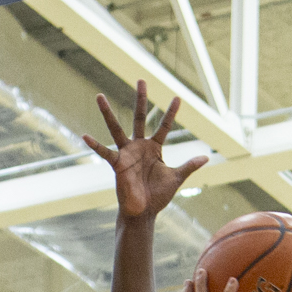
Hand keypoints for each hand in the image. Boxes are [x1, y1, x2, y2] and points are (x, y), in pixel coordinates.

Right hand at [85, 81, 205, 220]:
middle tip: (142, 80)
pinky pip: (105, 152)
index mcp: (154, 148)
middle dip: (141, 100)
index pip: (164, 126)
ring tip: (99, 96)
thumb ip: (189, 166)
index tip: (177, 98)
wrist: (144, 212)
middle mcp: (139, 146)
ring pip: (116, 129)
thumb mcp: (176, 178)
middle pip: (140, 117)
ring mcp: (127, 153)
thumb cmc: (158, 195)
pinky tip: (85, 136)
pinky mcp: (118, 164)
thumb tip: (206, 157)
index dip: (171, 113)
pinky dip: (95, 145)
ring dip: (108, 113)